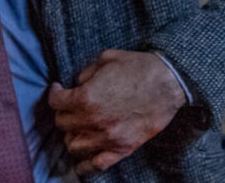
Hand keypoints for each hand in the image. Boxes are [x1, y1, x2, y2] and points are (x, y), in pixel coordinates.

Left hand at [48, 49, 186, 175]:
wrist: (169, 82)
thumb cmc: (138, 67)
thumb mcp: (106, 59)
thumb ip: (85, 73)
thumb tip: (77, 84)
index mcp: (86, 98)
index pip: (56, 102)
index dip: (55, 94)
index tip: (58, 90)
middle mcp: (93, 121)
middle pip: (63, 124)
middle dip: (63, 113)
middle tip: (70, 106)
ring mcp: (108, 138)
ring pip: (74, 146)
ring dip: (72, 135)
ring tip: (77, 127)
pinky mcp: (123, 149)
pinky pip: (96, 164)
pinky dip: (85, 163)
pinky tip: (82, 156)